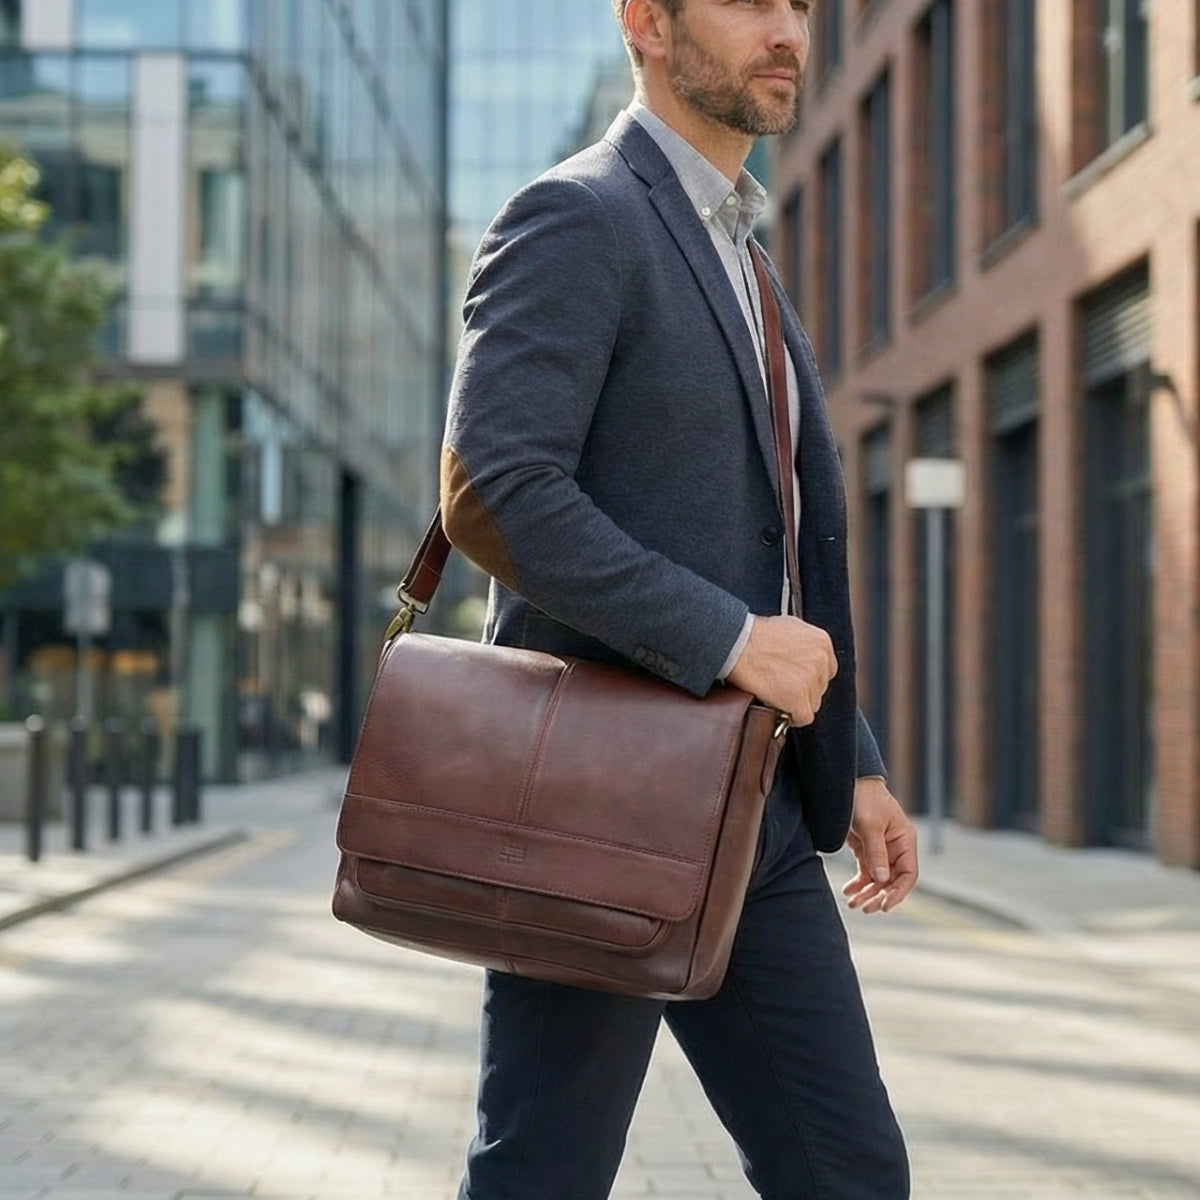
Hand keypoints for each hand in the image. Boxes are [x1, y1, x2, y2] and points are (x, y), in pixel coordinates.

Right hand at [725, 615, 836, 726]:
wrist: (738, 645)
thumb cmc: (753, 635)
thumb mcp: (789, 627)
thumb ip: (804, 642)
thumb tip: (802, 652)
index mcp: (821, 642)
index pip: (826, 669)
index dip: (809, 676)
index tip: (796, 678)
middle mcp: (821, 661)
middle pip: (820, 687)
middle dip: (803, 689)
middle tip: (783, 685)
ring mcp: (812, 681)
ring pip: (812, 703)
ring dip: (796, 702)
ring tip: (777, 694)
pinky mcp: (799, 700)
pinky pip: (803, 717)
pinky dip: (792, 717)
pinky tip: (779, 707)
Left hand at [843, 778, 918, 913]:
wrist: (846, 782)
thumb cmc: (864, 798)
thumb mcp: (870, 825)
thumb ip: (876, 852)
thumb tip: (882, 880)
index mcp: (905, 840)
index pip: (908, 874)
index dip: (898, 892)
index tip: (884, 905)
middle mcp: (896, 848)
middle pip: (892, 881)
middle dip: (879, 896)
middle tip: (864, 908)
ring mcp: (880, 850)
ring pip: (877, 880)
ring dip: (867, 893)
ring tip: (852, 904)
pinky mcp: (865, 849)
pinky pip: (865, 872)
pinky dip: (858, 883)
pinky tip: (849, 891)